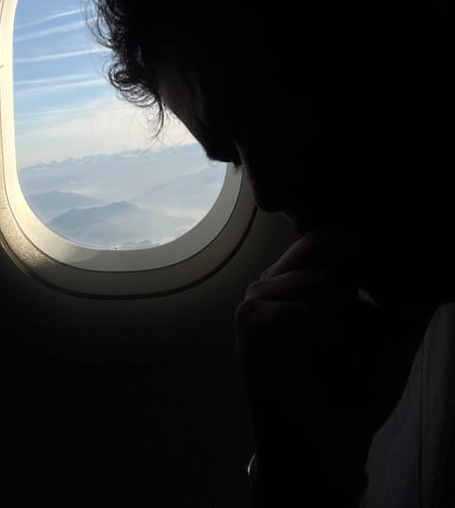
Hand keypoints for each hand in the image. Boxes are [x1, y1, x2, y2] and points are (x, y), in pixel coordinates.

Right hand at [235, 228, 433, 504]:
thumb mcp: (392, 334)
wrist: (326, 444)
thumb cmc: (357, 389)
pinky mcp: (251, 324)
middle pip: (320, 244)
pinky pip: (297, 309)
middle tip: (372, 315)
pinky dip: (322, 330)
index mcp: (302, 279)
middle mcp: (277, 282)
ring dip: (345, 314)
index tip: (387, 285)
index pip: (330, 238)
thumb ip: (406, 297)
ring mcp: (259, 299)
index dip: (363, 250)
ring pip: (318, 279)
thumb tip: (429, 258)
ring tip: (345, 346)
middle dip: (357, 278)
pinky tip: (327, 350)